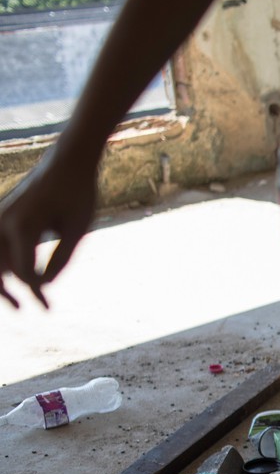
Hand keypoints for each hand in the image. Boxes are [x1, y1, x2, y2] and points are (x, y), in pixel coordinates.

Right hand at [0, 151, 97, 308]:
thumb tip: (41, 286)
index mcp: (24, 224)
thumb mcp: (78, 229)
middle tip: (21, 311)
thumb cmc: (77, 195)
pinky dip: (0, 264)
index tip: (46, 308)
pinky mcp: (2, 216)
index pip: (22, 271)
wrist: (67, 162)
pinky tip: (12, 279)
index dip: (34, 293)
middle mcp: (3, 220)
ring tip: (13, 301)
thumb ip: (61, 258)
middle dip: (4, 292)